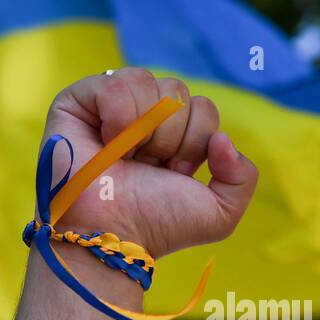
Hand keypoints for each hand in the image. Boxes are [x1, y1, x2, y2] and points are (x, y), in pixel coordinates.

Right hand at [40, 67, 258, 258]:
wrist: (114, 236)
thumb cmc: (158, 225)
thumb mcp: (219, 212)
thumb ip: (243, 177)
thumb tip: (223, 139)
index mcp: (173, 134)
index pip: (203, 107)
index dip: (195, 143)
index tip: (173, 175)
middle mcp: (142, 116)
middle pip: (179, 92)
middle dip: (172, 138)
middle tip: (149, 169)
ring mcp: (108, 107)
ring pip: (149, 83)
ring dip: (146, 130)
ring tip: (127, 159)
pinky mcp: (76, 103)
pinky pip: (115, 84)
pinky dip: (119, 117)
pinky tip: (108, 144)